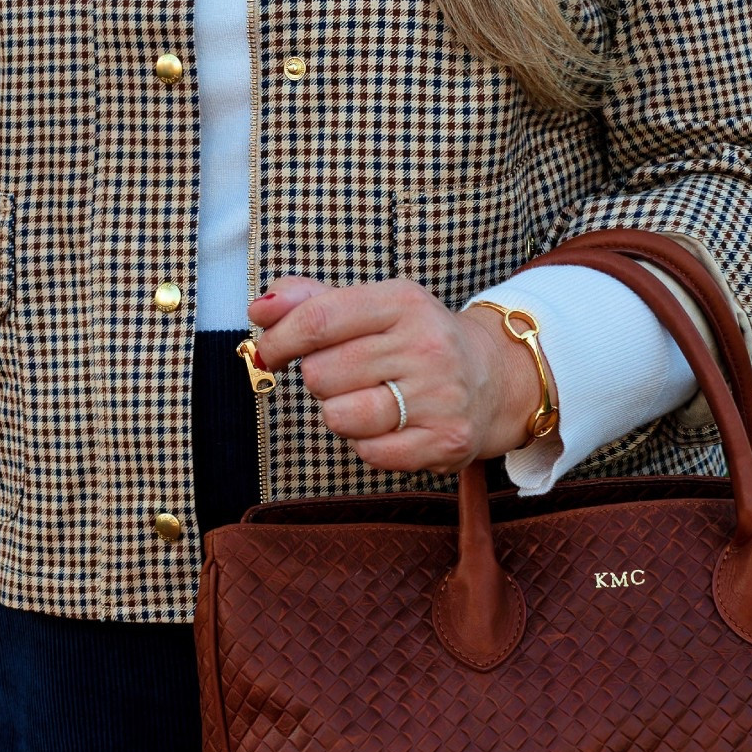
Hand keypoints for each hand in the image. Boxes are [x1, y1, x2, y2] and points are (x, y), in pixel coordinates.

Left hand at [246, 277, 544, 473]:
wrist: (492, 377)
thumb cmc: (414, 341)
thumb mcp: (372, 306)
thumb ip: (309, 300)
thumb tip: (260, 308)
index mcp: (404, 302)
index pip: (317, 320)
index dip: (278, 340)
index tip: (270, 352)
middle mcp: (427, 345)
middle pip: (321, 374)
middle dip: (320, 379)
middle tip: (349, 375)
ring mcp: (440, 395)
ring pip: (339, 416)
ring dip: (340, 413)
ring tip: (368, 400)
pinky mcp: (446, 440)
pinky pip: (369, 452)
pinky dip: (367, 443)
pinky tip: (389, 426)